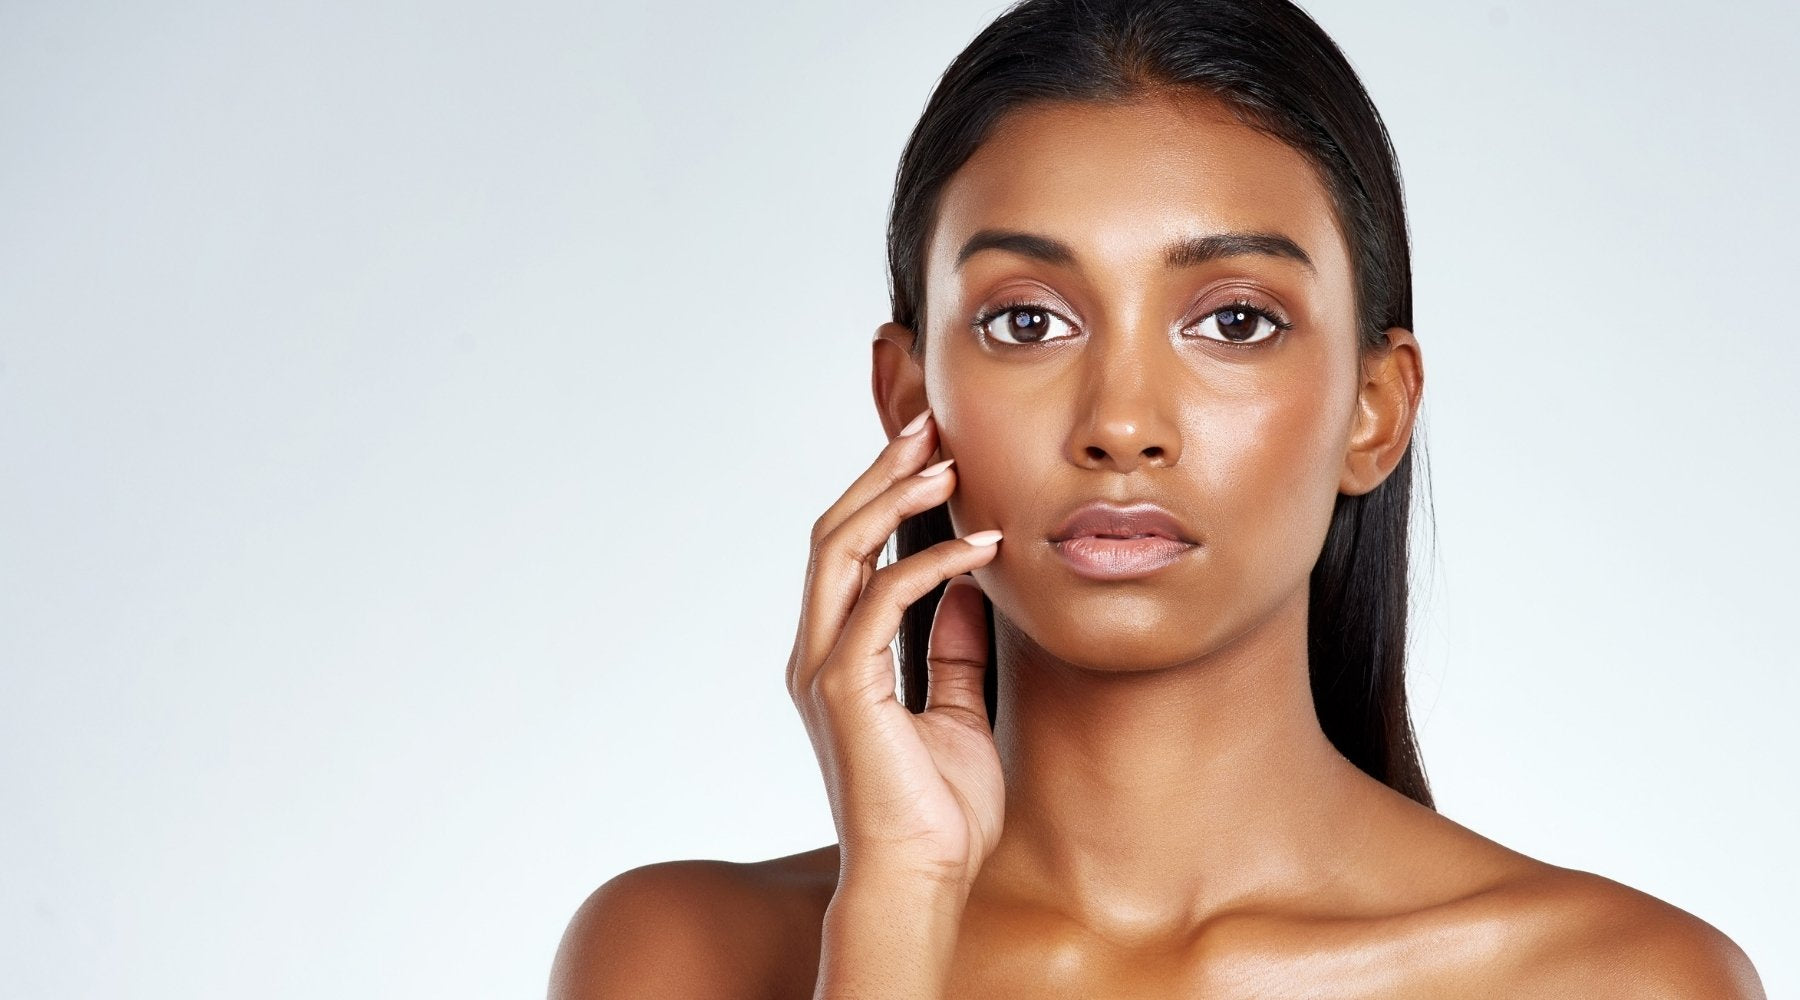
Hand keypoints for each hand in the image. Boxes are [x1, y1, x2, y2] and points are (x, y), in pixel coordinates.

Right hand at [786, 409, 1004, 890]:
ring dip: (893, 497)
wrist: (923, 881)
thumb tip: (972, 586)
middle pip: (832, 533)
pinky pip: (881, 600)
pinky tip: (981, 548)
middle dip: (880, 471)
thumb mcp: (958, 711)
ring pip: (840, 550)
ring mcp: (824, 668)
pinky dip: (930, 564)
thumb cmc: (939, 813)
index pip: (847, 551)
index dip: (880, 493)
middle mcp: (819, 653)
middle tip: (929, 424)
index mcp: (838, 657)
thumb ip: (954, 647)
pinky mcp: (844, 688)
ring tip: (947, 463)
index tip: (929, 450)